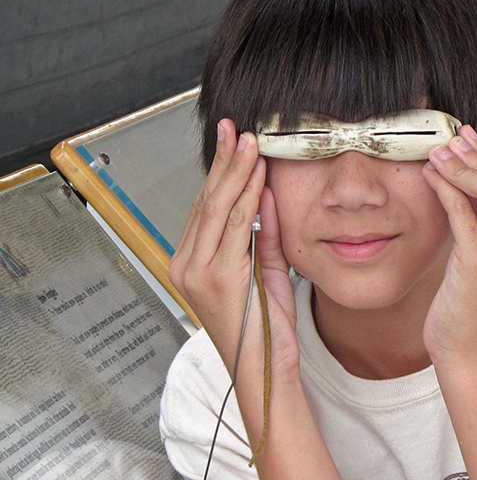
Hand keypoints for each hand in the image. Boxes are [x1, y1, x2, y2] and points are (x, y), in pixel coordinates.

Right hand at [168, 118, 298, 382]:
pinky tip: (255, 175)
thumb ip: (264, 233)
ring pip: (217, 208)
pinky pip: (235, 227)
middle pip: (207, 201)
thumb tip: (266, 193)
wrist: (265, 369)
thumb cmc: (265, 326)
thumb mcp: (266, 270)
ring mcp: (198, 271)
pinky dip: (246, 197)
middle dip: (224, 161)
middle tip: (236, 129)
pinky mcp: (218, 277)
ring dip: (235, 171)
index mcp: (192, 263)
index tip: (233, 143)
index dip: (220, 172)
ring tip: (248, 142)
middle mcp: (188, 265)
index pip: (206, 207)